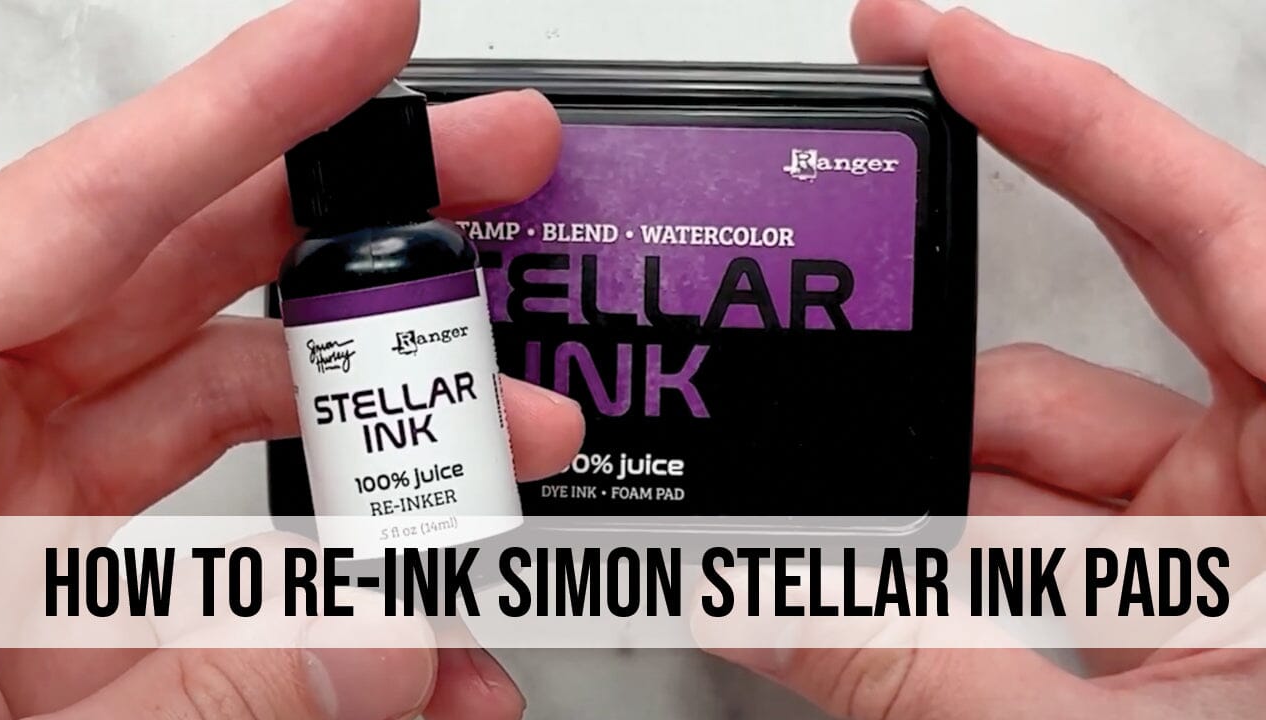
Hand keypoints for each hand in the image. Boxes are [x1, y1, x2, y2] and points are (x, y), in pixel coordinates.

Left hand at [0, 1, 581, 717]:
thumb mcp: (4, 719)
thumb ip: (200, 682)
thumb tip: (399, 643)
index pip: (94, 205)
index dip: (251, 100)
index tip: (372, 24)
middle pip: (190, 272)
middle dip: (363, 224)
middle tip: (499, 176)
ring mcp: (15, 521)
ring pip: (233, 415)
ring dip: (387, 436)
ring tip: (514, 448)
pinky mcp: (59, 604)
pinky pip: (222, 561)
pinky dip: (334, 595)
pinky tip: (425, 647)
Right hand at [702, 1, 1265, 716]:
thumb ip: (921, 668)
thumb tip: (754, 601)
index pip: (1196, 215)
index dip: (1053, 109)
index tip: (925, 40)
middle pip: (1091, 335)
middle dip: (934, 325)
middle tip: (816, 282)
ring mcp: (1243, 542)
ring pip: (1044, 467)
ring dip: (919, 492)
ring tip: (802, 515)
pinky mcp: (1197, 604)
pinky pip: (1049, 544)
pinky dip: (955, 561)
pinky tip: (867, 582)